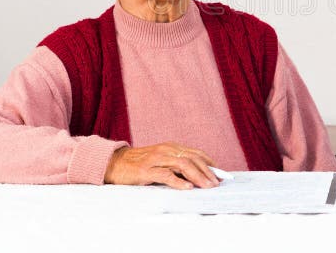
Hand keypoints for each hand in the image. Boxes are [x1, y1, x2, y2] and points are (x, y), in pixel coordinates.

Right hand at [104, 142, 219, 188]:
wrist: (114, 163)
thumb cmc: (139, 165)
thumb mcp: (160, 161)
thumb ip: (176, 166)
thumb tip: (197, 177)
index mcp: (171, 147)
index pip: (196, 153)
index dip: (210, 163)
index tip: (220, 174)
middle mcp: (166, 150)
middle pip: (192, 158)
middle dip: (207, 171)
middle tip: (217, 183)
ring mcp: (156, 159)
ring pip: (182, 164)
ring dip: (198, 176)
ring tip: (207, 186)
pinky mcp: (146, 170)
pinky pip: (165, 174)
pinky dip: (178, 181)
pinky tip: (187, 187)